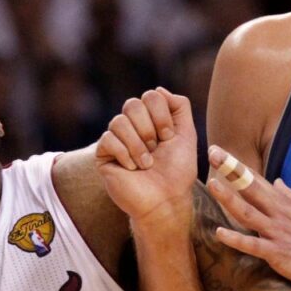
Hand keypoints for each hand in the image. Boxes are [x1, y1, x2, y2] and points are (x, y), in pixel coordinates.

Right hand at [94, 88, 197, 223]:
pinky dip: (125, 154)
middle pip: (132, 104)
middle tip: (156, 148)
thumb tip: (158, 89)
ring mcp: (116, 140)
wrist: (165, 201)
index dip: (161, 115)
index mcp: (150, 119)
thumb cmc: (177, 172)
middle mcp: (131, 126)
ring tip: (146, 163)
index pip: (150, 96)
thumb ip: (179, 107)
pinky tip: (132, 169)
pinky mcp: (103, 156)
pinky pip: (108, 140)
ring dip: (138, 145)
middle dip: (149, 128)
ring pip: (119, 121)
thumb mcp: (186, 135)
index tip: (169, 137)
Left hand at [206, 145, 290, 289]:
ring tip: (212, 183)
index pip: (257, 179)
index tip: (219, 151)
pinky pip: (253, 246)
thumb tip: (278, 182)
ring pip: (247, 213)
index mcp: (286, 203)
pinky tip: (219, 233)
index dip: (237, 165)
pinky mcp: (278, 254)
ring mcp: (278, 233)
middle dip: (230, 170)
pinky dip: (236, 240)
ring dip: (229, 198)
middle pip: (250, 188)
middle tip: (212, 153)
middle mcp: (280, 214)